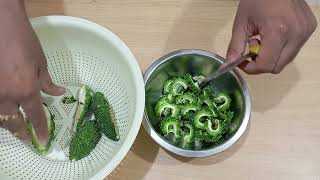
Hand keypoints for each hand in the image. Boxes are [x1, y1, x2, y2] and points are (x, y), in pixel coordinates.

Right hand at [0, 1, 64, 143]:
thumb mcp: (41, 64)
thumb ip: (47, 83)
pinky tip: (4, 112)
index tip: (43, 141)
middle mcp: (7, 96)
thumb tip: (58, 93)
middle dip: (22, 134)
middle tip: (29, 140)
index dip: (40, 130)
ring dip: (8, 125)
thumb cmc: (24, 42)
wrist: (2, 26)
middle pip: (13, 123)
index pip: (35, 117)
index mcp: (26, 90)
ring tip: (17, 127)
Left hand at [226, 0, 317, 73]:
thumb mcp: (241, 23)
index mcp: (278, 32)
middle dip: (261, 62)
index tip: (242, 62)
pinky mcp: (309, 30)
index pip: (266, 65)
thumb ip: (235, 47)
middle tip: (253, 46)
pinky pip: (294, 50)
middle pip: (277, 67)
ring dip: (271, 56)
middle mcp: (296, 35)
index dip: (251, 68)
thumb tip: (228, 65)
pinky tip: (274, 35)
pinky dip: (281, 49)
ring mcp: (305, 32)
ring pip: (286, 60)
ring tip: (264, 39)